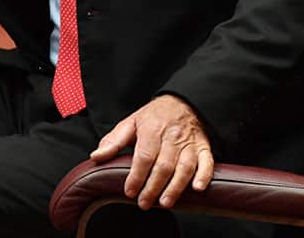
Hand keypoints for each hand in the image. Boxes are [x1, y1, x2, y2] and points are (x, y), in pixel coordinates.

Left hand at [90, 94, 213, 209]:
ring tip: (165, 202)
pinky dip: (204, 175)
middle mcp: (171, 136)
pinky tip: (197, 188)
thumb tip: (96, 156)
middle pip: (163, 165)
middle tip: (144, 203)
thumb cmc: (154, 117)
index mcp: (151, 129)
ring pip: (184, 166)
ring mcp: (189, 142)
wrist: (183, 101)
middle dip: (153, 187)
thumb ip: (113, 141)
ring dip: (176, 186)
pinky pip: (207, 161)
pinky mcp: (203, 146)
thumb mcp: (131, 123)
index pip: (144, 156)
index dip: (136, 176)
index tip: (130, 191)